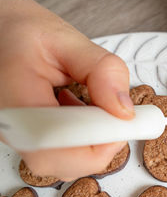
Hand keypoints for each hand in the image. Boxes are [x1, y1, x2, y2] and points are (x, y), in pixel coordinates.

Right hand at [0, 0, 133, 180]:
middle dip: (102, 142)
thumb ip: (102, 71)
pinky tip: (79, 109)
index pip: (58, 146)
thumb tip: (124, 110)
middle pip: (65, 163)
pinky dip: (83, 137)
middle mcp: (13, 127)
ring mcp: (18, 136)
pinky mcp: (28, 138)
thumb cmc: (22, 33)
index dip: (98, 142)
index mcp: (16, 100)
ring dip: (93, 138)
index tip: (124, 121)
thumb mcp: (66, 40)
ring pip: (66, 162)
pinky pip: (62, 153)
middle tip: (115, 112)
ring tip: (91, 103)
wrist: (0, 33)